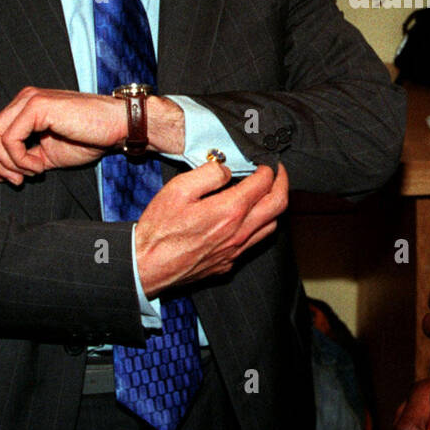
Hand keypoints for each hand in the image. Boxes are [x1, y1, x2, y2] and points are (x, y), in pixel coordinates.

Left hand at [0, 88, 122, 184]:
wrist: (117, 127)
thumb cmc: (91, 138)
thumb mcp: (48, 155)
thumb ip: (22, 160)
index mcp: (26, 108)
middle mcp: (24, 99)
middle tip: (16, 181)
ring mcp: (29, 100)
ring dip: (8, 163)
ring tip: (32, 172)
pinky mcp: (36, 105)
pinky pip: (11, 139)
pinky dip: (19, 159)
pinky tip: (38, 165)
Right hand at [135, 161, 286, 295]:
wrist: (146, 266)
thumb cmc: (158, 229)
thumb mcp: (178, 189)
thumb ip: (208, 173)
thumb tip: (227, 169)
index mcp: (229, 211)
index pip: (264, 184)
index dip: (269, 169)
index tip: (265, 163)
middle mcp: (238, 232)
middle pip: (278, 205)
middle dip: (283, 183)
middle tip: (278, 172)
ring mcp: (235, 250)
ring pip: (272, 225)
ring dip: (274, 206)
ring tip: (267, 193)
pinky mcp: (229, 262)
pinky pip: (255, 242)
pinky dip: (260, 225)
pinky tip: (249, 217)